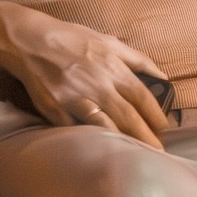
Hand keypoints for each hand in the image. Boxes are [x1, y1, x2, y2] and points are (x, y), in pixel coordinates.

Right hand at [0, 3, 170, 149]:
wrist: (32, 42)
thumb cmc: (74, 40)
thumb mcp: (110, 41)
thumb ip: (138, 59)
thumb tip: (162, 76)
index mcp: (113, 67)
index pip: (142, 96)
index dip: (155, 114)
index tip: (164, 127)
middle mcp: (98, 85)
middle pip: (128, 116)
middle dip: (146, 136)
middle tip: (158, 151)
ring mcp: (76, 99)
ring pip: (105, 127)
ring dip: (122, 143)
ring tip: (134, 157)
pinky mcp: (56, 111)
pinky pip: (76, 131)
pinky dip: (89, 141)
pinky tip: (100, 152)